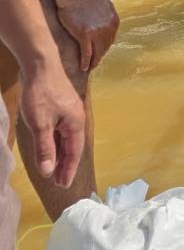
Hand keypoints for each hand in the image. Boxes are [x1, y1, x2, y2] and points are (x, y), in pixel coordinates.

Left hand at [19, 55, 84, 186]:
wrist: (40, 64)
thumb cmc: (41, 94)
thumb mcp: (40, 125)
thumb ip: (45, 149)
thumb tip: (48, 172)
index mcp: (76, 124)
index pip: (74, 153)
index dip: (68, 170)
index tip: (63, 185)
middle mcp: (76, 118)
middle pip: (72, 146)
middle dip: (66, 164)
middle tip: (59, 181)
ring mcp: (69, 111)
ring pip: (66, 137)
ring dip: (61, 153)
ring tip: (54, 167)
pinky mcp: (62, 105)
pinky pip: (61, 129)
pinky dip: (57, 141)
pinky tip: (50, 144)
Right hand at [55, 0, 119, 73]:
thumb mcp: (105, 6)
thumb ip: (108, 17)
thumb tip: (109, 26)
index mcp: (115, 20)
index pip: (111, 38)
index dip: (105, 46)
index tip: (101, 52)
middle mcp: (109, 27)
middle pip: (106, 46)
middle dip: (101, 55)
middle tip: (96, 62)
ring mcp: (97, 32)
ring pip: (98, 52)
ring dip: (95, 61)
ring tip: (91, 67)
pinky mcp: (85, 35)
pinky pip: (87, 53)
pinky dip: (86, 62)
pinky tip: (84, 68)